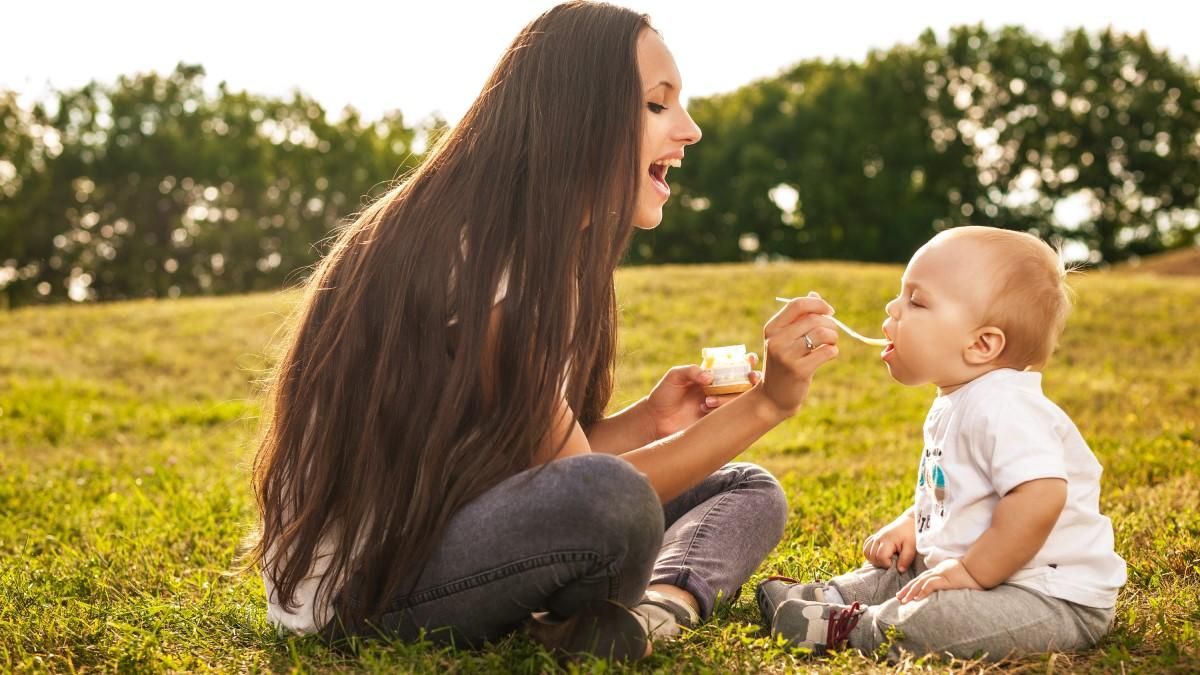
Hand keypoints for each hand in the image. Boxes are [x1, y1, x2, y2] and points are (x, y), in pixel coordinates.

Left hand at [643, 354, 760, 438]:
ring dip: (729, 397)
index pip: (734, 366)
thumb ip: (691, 371)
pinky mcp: (716, 422)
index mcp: (712, 376)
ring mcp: (720, 407)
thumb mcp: (675, 376)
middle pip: (745, 384)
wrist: (655, 420)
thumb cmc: (664, 394)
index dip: (747, 362)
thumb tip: (710, 377)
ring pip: (739, 400)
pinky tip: (705, 409)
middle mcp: (720, 390)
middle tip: (749, 378)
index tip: (750, 359)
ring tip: (706, 401)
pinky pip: (731, 417)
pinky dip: (724, 410)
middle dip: (752, 379)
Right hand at [758, 292, 838, 416]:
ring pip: (822, 333)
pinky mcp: (799, 370)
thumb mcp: (785, 339)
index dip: (818, 304)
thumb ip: (799, 317)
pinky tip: (827, 356)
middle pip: (814, 319)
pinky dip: (833, 351)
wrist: (773, 397)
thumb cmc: (783, 363)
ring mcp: (786, 355)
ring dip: (833, 338)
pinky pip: (827, 351)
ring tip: (830, 344)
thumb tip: (815, 295)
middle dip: (830, 324)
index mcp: (772, 328)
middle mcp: (776, 340)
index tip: (829, 312)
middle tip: (831, 335)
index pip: (797, 304)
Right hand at [863, 511, 916, 571]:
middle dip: (880, 563)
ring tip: (885, 560)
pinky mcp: (874, 537)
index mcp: (887, 540)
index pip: (880, 557)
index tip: (895, 564)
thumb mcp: (912, 547)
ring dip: (874, 559)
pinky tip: (879, 555)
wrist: (910, 522)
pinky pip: (866, 547)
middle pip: (871, 556)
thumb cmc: (912, 535)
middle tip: (891, 563)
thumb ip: (906, 559)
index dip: (886, 564)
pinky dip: (870, 553)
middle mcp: (878, 538)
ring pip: (866, 552)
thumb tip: (900, 571)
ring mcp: (875, 537)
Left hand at [896, 558, 982, 603]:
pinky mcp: (946, 579)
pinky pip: (931, 585)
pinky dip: (923, 591)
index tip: (905, 592)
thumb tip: (949, 588)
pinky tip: (916, 598)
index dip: (913, 585)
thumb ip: (951, 581)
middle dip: (907, 589)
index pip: (923, 578)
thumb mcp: (958, 576)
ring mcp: (941, 574)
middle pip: (918, 580)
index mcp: (940, 571)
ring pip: (921, 583)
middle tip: (898, 597)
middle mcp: (938, 572)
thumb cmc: (973, 573)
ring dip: (911, 592)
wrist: (980, 567)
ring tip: (903, 600)